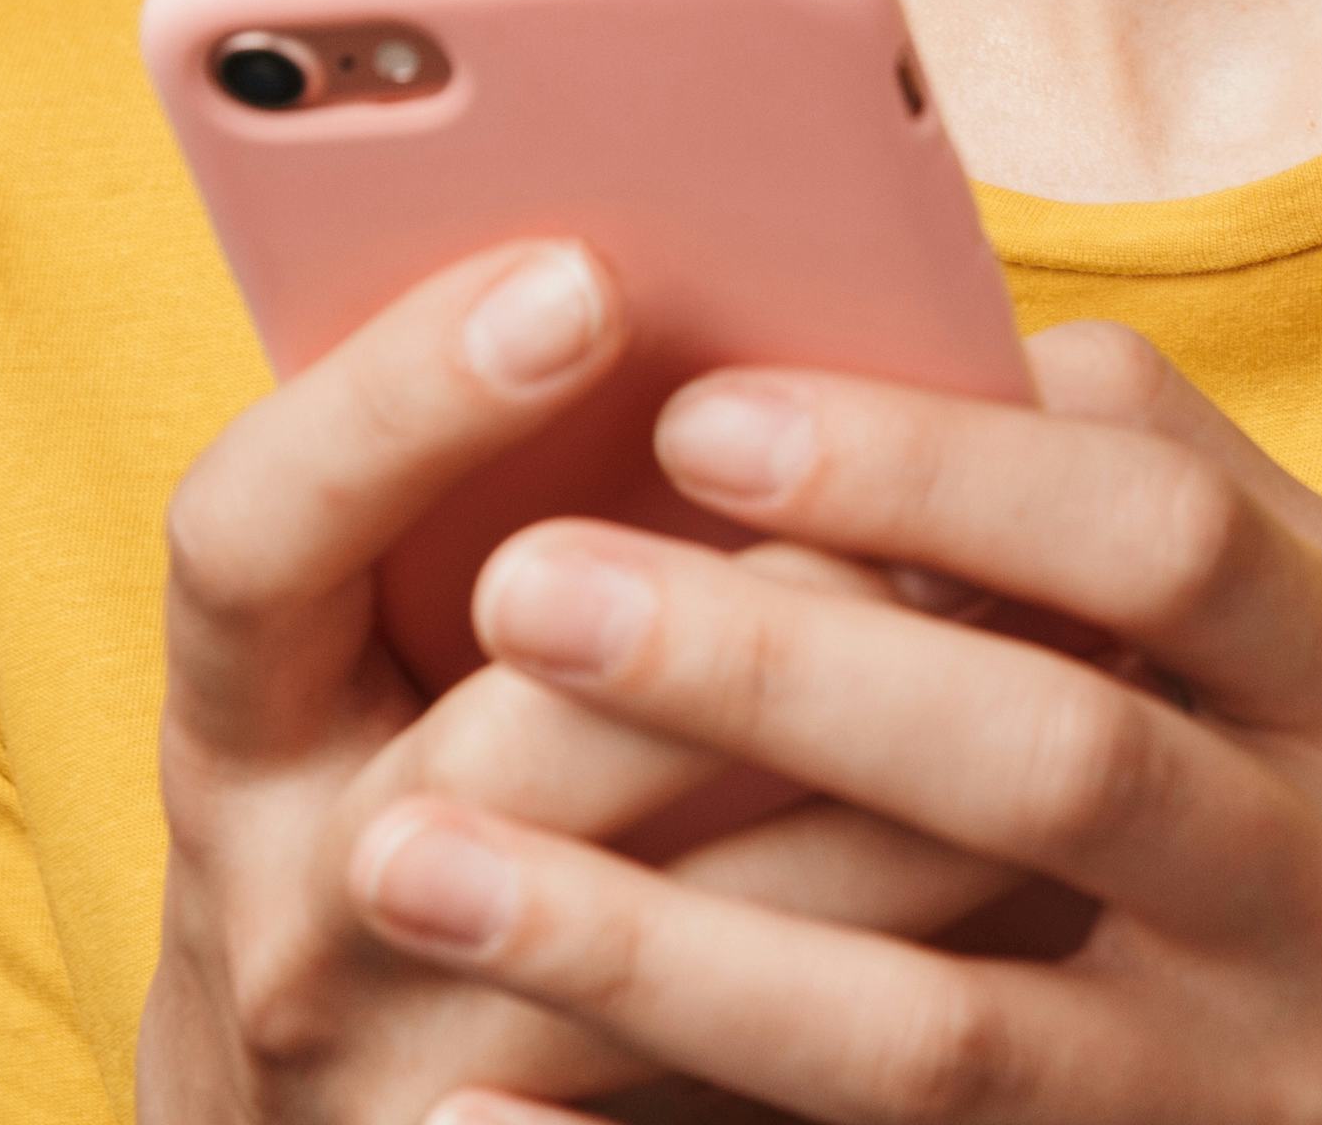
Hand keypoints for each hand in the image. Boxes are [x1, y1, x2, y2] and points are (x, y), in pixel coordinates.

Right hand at [139, 240, 1020, 1122]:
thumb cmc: (408, 816)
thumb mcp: (365, 666)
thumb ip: (484, 509)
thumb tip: (714, 292)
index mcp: (239, 728)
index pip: (251, 535)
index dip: (399, 401)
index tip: (583, 276)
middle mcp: (298, 907)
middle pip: (515, 740)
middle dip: (755, 609)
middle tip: (948, 489)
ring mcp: (419, 1067)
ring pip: (707, 920)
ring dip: (908, 768)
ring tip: (1082, 630)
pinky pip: (788, 1069)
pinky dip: (937, 935)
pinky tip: (1061, 835)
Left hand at [343, 320, 1321, 1124]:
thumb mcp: (1310, 655)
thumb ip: (1148, 495)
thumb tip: (920, 330)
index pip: (1159, 540)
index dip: (935, 473)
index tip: (703, 415)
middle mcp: (1314, 881)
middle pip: (1046, 767)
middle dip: (769, 676)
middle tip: (519, 588)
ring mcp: (1228, 1082)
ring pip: (932, 1030)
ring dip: (656, 945)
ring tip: (412, 857)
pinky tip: (467, 1116)